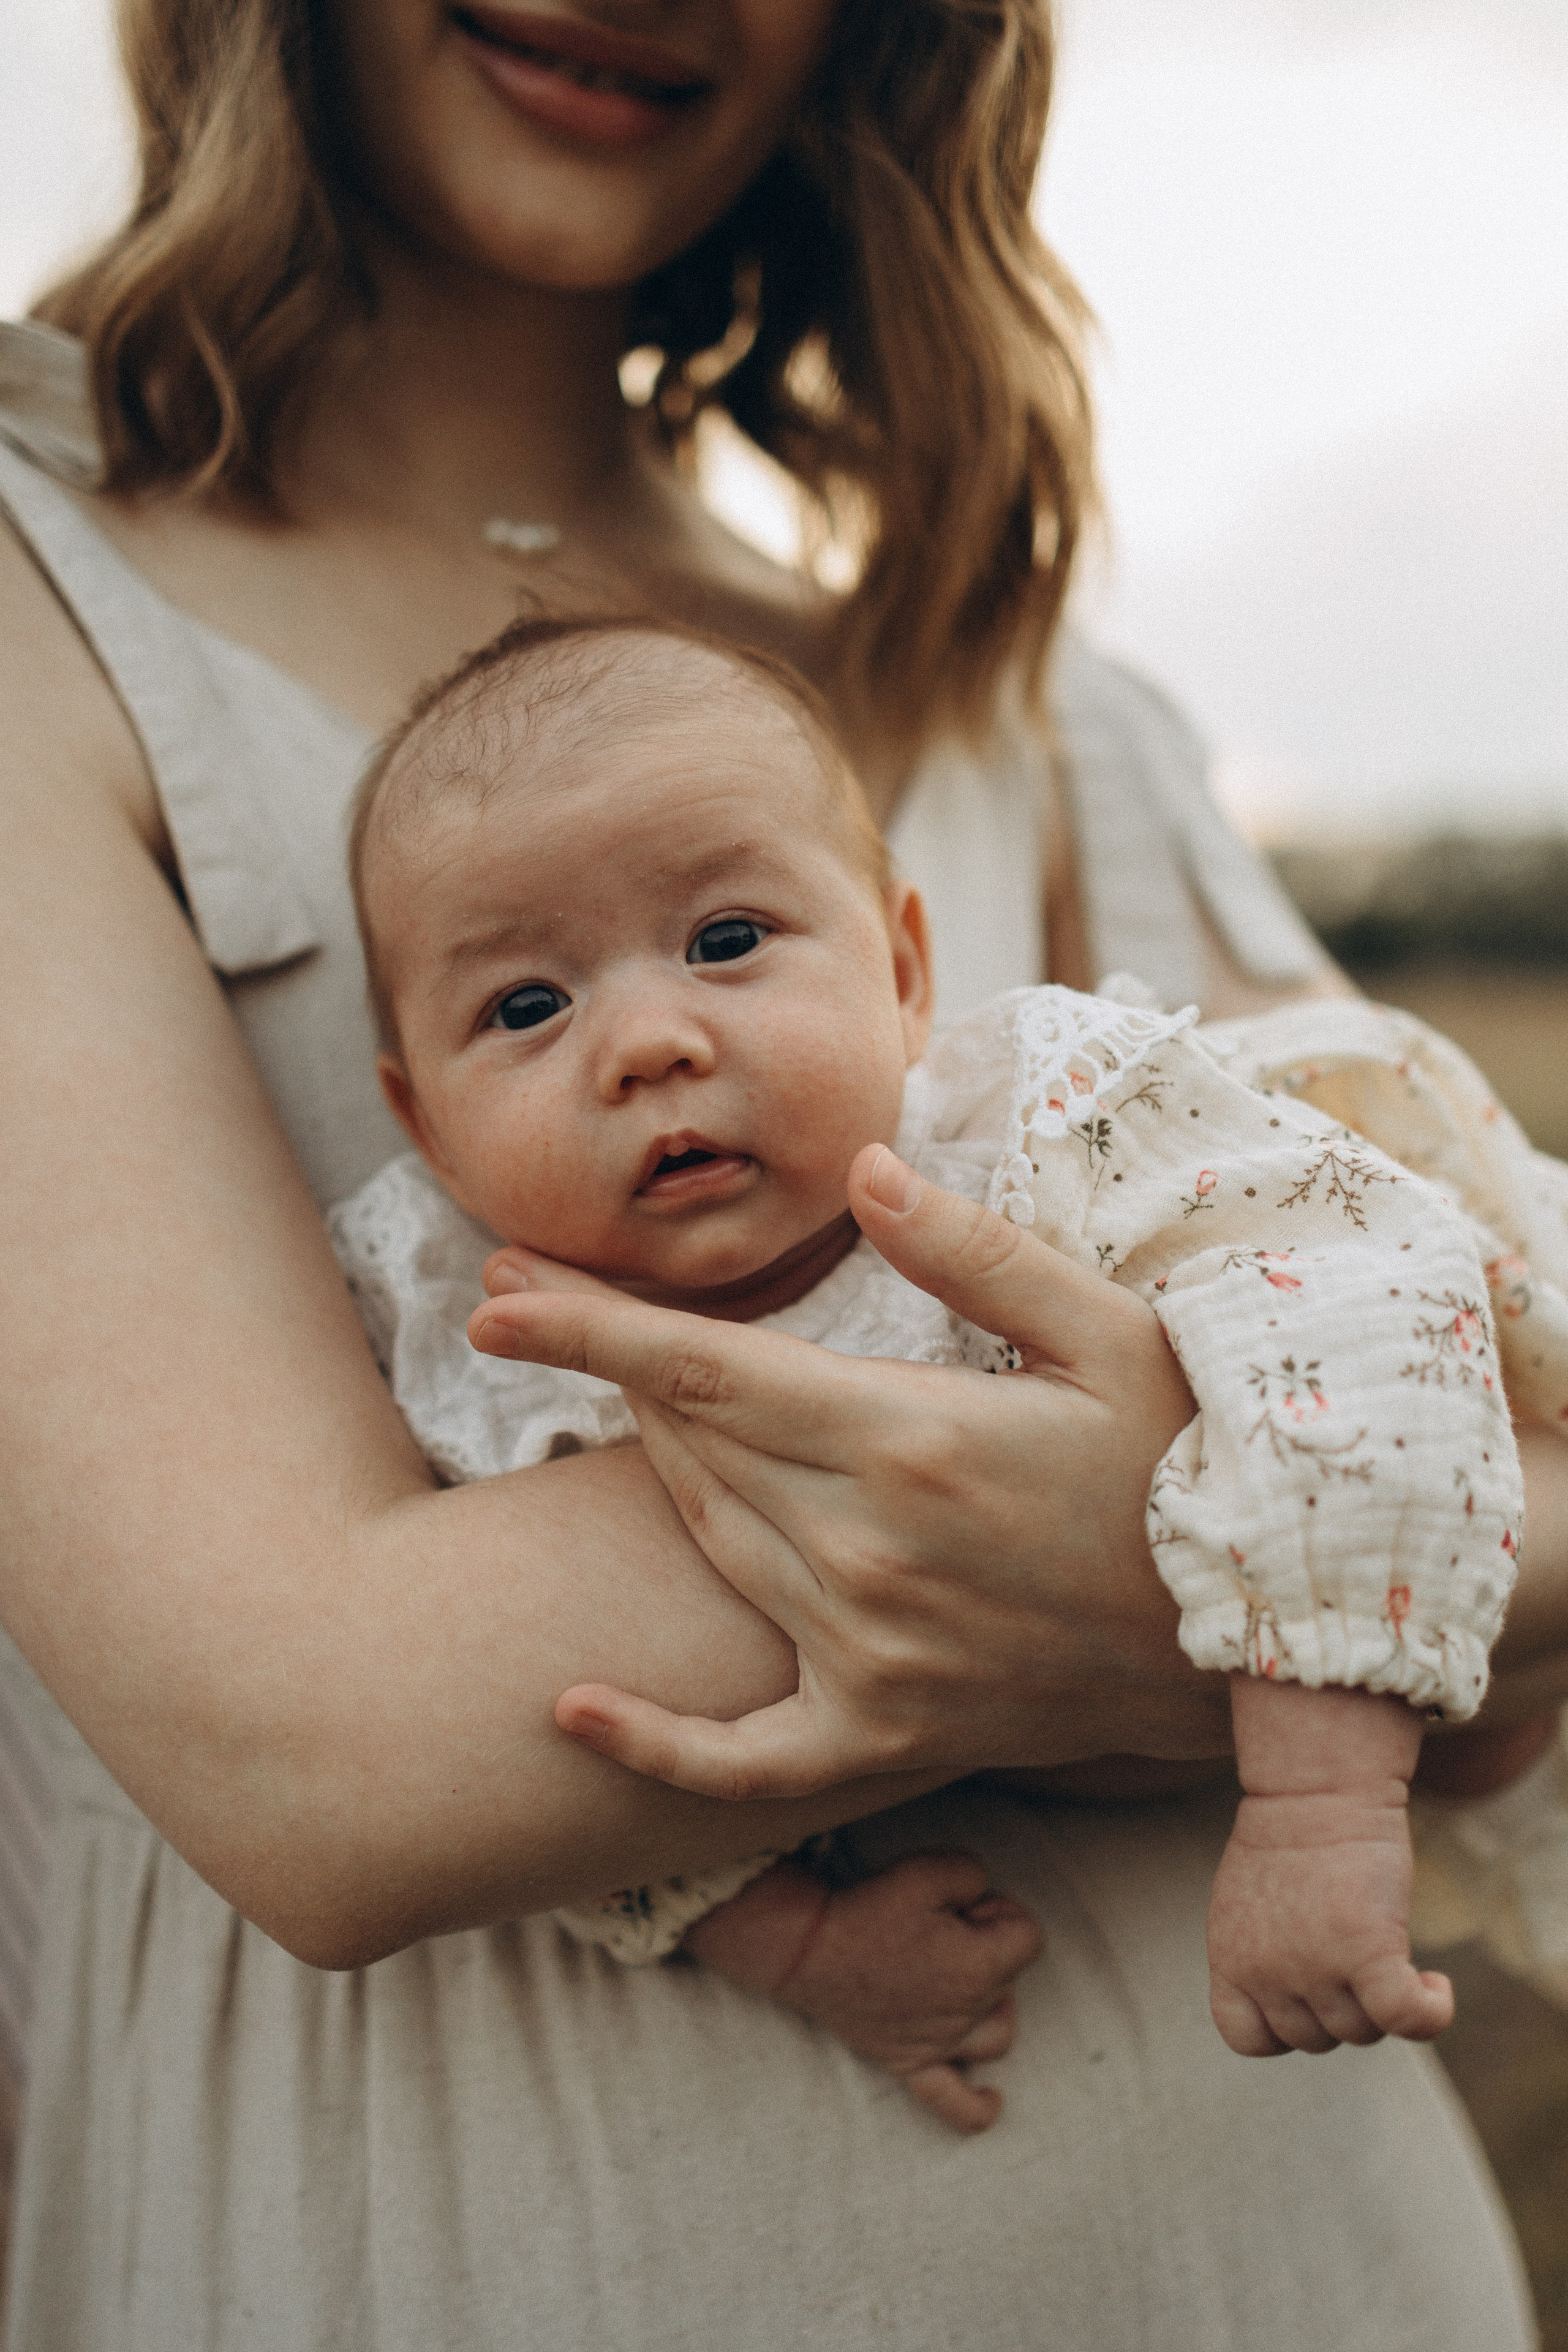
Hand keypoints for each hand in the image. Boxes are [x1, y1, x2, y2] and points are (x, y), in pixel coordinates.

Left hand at [470, 1142, 1224, 1798]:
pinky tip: (571, 1712)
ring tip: (596, 1389)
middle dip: (596, 1365)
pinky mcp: (885, 1734)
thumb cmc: (1191, 1460)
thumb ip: (973, 1249)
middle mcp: (865, 1552)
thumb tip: (860, 1168)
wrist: (1265, 1632)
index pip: (704, 1367)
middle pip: (690, 1443)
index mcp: (907, 1439)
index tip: (494, 1292)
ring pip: (708, 1541)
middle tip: (519, 1302)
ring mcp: (868, 1655)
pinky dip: (650, 1745)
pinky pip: (741, 1758)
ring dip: (644, 1463)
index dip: (585, 1324)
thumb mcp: (1107, 1328)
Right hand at [684, 1853, 1043, 2133]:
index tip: (966, 1905)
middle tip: (941, 1922)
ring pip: (998, 2034)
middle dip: (987, 1941)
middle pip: (1011, 1978)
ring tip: (965, 1974)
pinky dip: (977, 2105)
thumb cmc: (869, 1909)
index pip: (1030, 1937)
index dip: (1003, 1911)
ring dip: (994, 2003)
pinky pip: (953, 2103)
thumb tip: (982, 1898)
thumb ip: (975, 1875)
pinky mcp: (908, 2062)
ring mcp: (940, 2044)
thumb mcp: (929, 1869)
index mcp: (979, 1968)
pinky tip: (993, 2100)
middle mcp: (967, 2014)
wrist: (807, 1949)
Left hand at [1207, 1790, 1453, 2055]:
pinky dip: (1429, 2014)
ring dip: (1382, 2003)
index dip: (1282, 2027)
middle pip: (1317, 2037)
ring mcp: (1313, 1965)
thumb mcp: (1250, 1907)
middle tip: (1354, 1952)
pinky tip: (1437, 1985)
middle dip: (1340, 2005)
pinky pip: (1403, 2016)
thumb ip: (1264, 1957)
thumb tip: (1306, 1998)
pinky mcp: (1365, 1949)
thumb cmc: (1288, 1841)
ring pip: (1360, 2031)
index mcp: (1230, 1961)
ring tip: (1390, 1949)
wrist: (1312, 1787)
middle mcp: (1267, 1972)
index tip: (1306, 1991)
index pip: (1248, 2037)